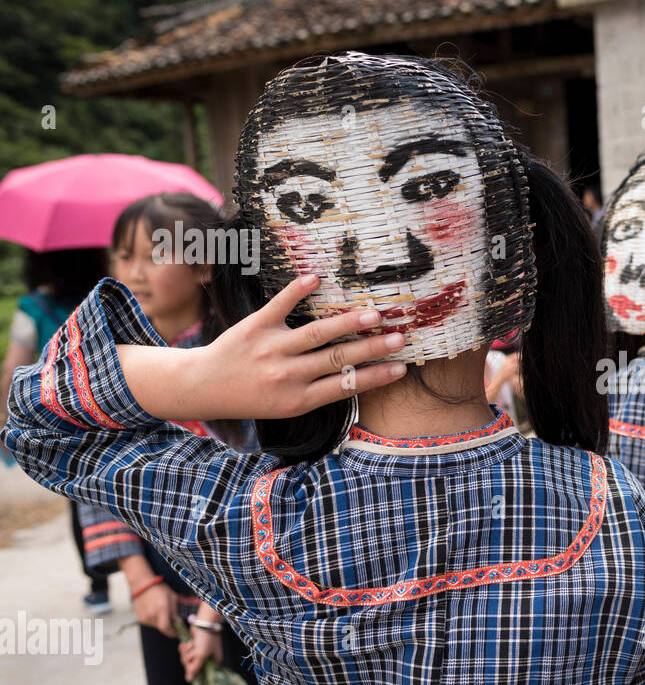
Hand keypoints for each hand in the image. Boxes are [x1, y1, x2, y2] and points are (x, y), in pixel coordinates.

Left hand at [117, 273, 407, 420]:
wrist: (203, 387)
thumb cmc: (252, 398)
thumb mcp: (287, 406)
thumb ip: (319, 391)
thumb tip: (360, 375)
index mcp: (297, 399)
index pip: (345, 386)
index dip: (375, 377)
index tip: (401, 368)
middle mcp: (286, 375)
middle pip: (337, 359)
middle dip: (372, 348)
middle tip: (400, 337)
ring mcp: (270, 349)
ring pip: (316, 334)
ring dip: (347, 322)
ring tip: (375, 313)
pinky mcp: (254, 326)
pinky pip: (278, 306)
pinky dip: (296, 290)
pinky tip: (316, 278)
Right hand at [132, 582, 177, 636]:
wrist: (142, 585)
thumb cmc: (160, 589)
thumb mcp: (172, 597)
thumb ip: (175, 612)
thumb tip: (179, 623)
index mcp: (161, 608)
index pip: (166, 627)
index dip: (172, 632)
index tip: (177, 633)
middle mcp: (151, 614)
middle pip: (161, 628)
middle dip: (169, 627)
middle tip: (173, 623)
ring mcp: (144, 617)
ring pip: (156, 626)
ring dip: (161, 623)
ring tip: (163, 612)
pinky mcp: (140, 618)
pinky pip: (150, 623)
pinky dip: (155, 620)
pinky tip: (155, 611)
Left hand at [180, 627, 222, 681]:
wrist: (204, 623)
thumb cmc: (206, 639)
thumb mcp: (201, 655)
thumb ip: (195, 668)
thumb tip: (189, 680)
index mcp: (213, 662)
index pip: (202, 674)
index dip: (194, 672)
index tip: (191, 666)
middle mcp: (207, 659)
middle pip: (192, 667)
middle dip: (188, 660)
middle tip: (190, 653)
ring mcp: (200, 653)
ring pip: (187, 660)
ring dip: (186, 653)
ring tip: (189, 645)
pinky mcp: (194, 648)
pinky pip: (185, 653)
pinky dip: (184, 649)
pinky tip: (186, 643)